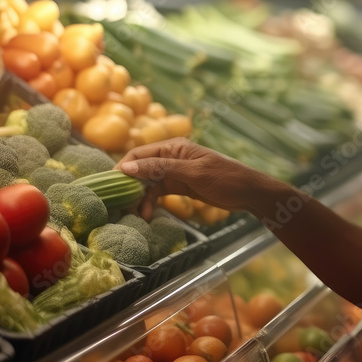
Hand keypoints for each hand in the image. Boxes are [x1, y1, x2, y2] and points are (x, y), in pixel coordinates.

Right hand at [114, 138, 278, 219]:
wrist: (249, 193)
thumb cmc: (226, 178)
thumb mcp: (193, 173)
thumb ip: (161, 168)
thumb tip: (128, 167)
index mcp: (174, 147)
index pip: (140, 154)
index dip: (124, 168)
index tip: (112, 186)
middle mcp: (171, 157)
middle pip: (141, 169)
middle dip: (129, 186)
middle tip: (121, 205)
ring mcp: (175, 172)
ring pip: (148, 183)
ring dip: (140, 198)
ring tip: (137, 214)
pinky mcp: (179, 186)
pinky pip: (158, 192)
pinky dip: (151, 202)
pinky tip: (147, 214)